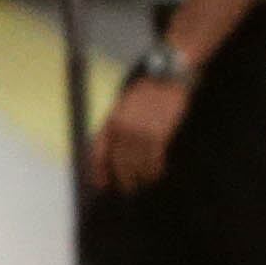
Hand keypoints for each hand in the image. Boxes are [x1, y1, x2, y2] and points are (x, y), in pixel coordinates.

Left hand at [86, 69, 187, 195]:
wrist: (167, 75)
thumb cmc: (146, 89)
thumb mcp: (123, 104)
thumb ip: (117, 125)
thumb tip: (116, 151)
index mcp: (110, 121)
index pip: (98, 153)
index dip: (98, 172)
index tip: (102, 185)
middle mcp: (122, 129)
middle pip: (119, 163)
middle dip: (123, 179)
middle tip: (128, 190)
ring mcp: (140, 133)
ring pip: (137, 165)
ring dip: (141, 177)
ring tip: (144, 184)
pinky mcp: (159, 134)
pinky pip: (155, 160)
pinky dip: (155, 169)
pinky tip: (156, 174)